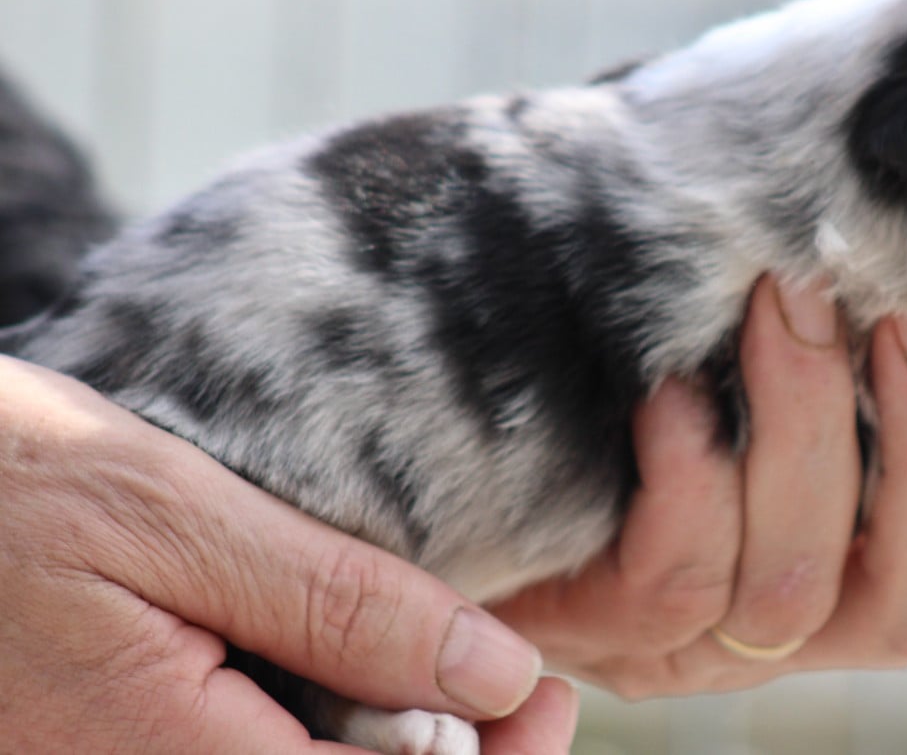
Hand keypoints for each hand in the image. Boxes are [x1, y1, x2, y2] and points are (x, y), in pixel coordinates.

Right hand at [0, 356, 576, 753]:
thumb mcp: (179, 520)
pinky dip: (321, 725)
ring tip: (444, 659)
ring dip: (390, 746)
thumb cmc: (0, 486)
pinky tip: (347, 664)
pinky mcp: (123, 750)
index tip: (544, 692)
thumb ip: (340, 610)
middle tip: (515, 677)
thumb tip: (498, 677)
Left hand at [492, 276, 906, 695]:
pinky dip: (688, 474)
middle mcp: (829, 618)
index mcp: (895, 555)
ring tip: (785, 301)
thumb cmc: (688, 385)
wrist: (522, 465)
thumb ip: (903, 356)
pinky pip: (676, 578)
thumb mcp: (810, 362)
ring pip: (796, 580)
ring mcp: (726, 641)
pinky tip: (670, 391)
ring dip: (803, 426)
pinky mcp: (624, 631)